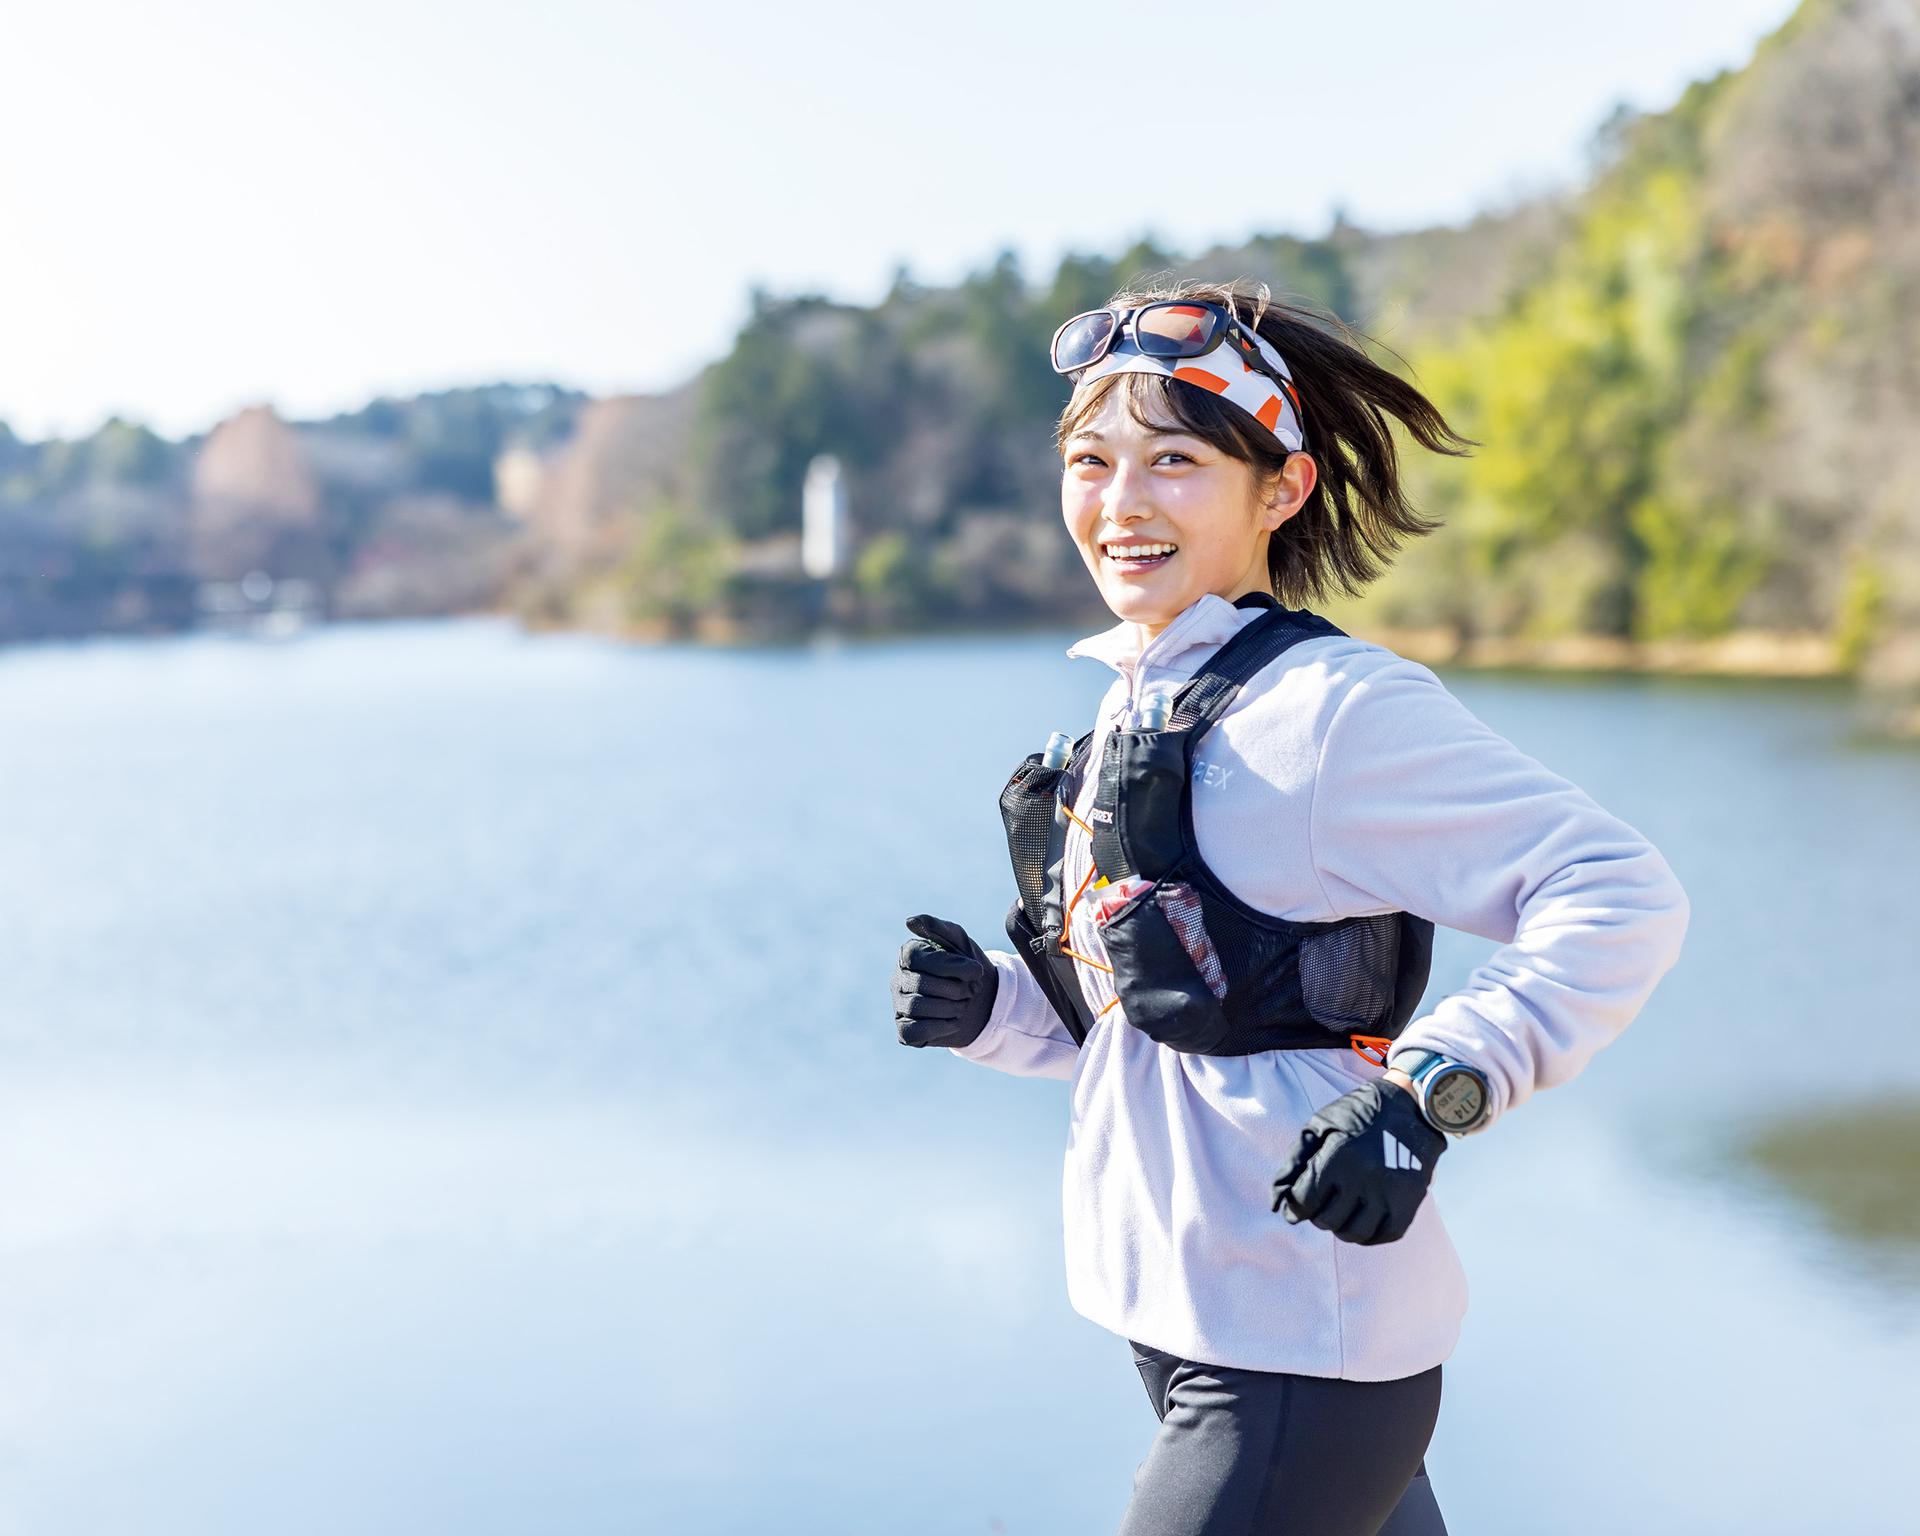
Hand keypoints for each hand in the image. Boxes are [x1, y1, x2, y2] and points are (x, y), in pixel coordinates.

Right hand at [894, 914, 998, 1049]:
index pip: (919, 958)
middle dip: (955, 989)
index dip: (951, 966)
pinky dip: (941, 1027)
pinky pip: (915, 1031)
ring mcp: (899, 1006)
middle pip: (921, 984)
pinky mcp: (905, 1031)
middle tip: (973, 989)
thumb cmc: (967, 968)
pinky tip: (954, 1021)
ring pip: (917, 1008)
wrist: (983, 1002)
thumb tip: (910, 922)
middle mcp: (898, 979)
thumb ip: (938, 928)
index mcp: (908, 955)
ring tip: (964, 1004)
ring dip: (951, 1008)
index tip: (977, 970)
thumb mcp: (960, 942)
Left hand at [1270, 1079, 1446, 1244]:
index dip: (1295, 1209)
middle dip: (1317, 1216)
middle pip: (1327, 1220)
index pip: (1305, 1202)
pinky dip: (1369, 1234)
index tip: (1295, 1209)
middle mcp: (1364, 1178)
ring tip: (1341, 1212)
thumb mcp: (1320, 1126)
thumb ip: (1294, 1162)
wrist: (1411, 1107)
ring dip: (1341, 1228)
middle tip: (1322, 1204)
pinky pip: (1384, 1234)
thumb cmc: (1358, 1115)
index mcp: (1338, 1157)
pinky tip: (1363, 1217)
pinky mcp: (1409, 1203)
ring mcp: (1389, 1193)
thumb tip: (1276, 1202)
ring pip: (1355, 1234)